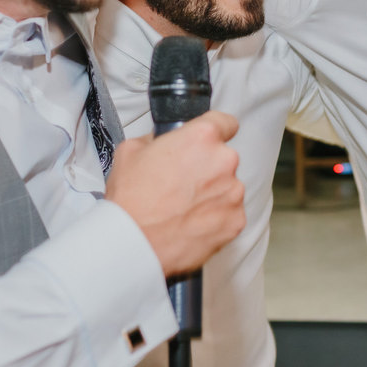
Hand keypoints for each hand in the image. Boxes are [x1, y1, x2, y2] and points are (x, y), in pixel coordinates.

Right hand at [105, 110, 244, 277]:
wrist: (134, 243)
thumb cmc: (131, 199)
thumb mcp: (131, 150)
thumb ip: (157, 139)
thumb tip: (165, 141)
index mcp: (202, 138)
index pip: (225, 122)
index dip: (215, 131)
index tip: (208, 142)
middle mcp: (224, 162)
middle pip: (224, 158)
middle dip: (207, 167)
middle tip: (182, 182)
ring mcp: (233, 193)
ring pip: (228, 187)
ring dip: (212, 194)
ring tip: (184, 207)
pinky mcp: (235, 222)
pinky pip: (229, 213)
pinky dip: (215, 218)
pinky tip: (191, 222)